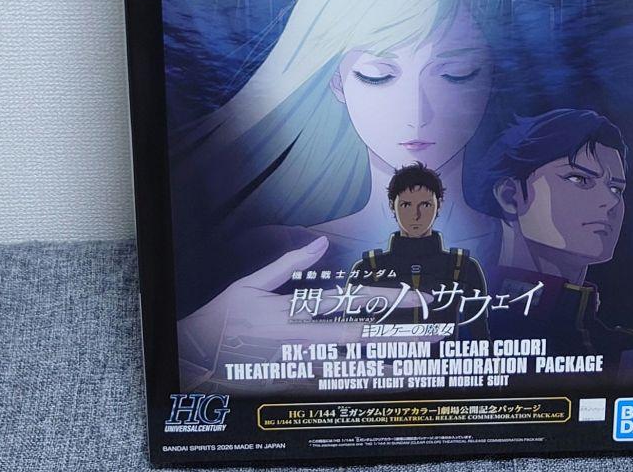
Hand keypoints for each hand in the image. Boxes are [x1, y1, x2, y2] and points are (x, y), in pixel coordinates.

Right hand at [177, 237, 434, 387]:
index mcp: (294, 312)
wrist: (194, 363)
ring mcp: (301, 369)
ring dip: (393, 363)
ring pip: (355, 368)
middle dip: (404, 336)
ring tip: (426, 359)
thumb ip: (289, 265)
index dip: (388, 300)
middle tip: (438, 332)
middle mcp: (302, 342)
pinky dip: (366, 382)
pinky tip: (391, 380)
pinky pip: (338, 385)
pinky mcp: (296, 387)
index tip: (417, 298)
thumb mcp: (250, 284)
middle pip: (363, 339)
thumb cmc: (223, 319)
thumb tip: (319, 245)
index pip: (350, 303)